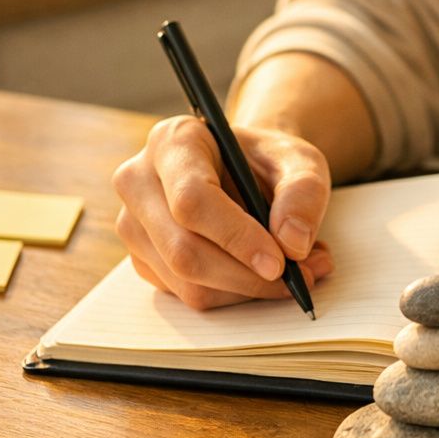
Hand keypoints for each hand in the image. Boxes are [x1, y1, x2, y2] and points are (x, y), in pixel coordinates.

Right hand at [111, 116, 335, 308]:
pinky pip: (189, 294)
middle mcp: (139, 181)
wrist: (245, 170)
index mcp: (173, 142)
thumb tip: (292, 243)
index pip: (191, 199)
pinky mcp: (144, 259)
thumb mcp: (300, 159)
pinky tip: (266, 275)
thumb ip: (304, 192)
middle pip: (182, 249)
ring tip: (298, 272)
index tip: (279, 262)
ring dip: (248, 289)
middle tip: (300, 278)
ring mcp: (135, 224)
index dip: (236, 236)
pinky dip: (236, 295)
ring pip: (186, 281)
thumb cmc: (267, 160)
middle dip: (246, 275)